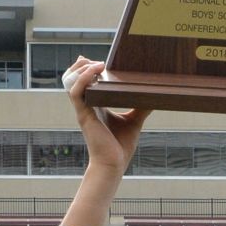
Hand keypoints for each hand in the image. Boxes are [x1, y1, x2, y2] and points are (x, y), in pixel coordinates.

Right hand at [63, 59, 150, 175]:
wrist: (113, 164)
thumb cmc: (120, 146)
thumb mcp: (134, 120)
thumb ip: (141, 106)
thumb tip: (155, 95)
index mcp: (95, 105)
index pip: (84, 82)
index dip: (87, 69)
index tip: (100, 61)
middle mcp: (86, 105)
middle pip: (73, 78)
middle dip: (81, 65)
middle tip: (97, 61)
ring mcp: (83, 110)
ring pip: (70, 81)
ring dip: (81, 68)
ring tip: (97, 64)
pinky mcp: (83, 115)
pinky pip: (76, 92)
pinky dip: (84, 78)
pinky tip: (96, 70)